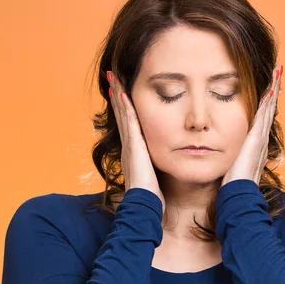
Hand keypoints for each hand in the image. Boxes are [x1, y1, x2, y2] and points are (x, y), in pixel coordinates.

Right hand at [107, 71, 165, 214]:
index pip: (130, 124)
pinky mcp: (133, 147)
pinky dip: (125, 108)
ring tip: (113, 78)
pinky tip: (123, 94)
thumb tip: (172, 163)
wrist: (145, 206)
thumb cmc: (152, 197)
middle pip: (122, 115)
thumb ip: (159, 168)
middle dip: (117, 95)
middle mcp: (129, 146)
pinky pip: (129, 123)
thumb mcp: (156, 177)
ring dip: (118, 95)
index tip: (122, 91)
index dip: (125, 107)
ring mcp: (129, 146)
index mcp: (134, 152)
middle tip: (112, 77)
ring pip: (123, 114)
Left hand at [221, 64, 281, 186]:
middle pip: (268, 110)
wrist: (239, 193)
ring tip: (278, 74)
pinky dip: (268, 102)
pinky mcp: (256, 139)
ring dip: (273, 91)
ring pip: (268, 109)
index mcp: (255, 144)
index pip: (261, 118)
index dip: (266, 103)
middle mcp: (261, 139)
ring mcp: (260, 138)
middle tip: (279, 73)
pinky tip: (271, 89)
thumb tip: (225, 154)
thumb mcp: (232, 165)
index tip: (269, 88)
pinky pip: (263, 116)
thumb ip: (232, 157)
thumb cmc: (233, 183)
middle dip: (273, 91)